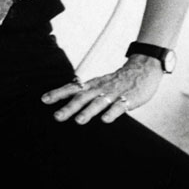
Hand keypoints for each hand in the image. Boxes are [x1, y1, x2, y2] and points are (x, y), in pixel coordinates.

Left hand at [41, 56, 163, 123]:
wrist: (144, 68)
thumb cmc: (118, 80)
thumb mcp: (99, 84)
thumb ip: (85, 93)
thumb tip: (66, 102)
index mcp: (92, 85)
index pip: (72, 88)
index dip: (58, 93)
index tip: (44, 99)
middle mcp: (100, 88)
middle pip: (82, 98)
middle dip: (69, 107)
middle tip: (57, 116)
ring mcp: (114, 93)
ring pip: (99, 103)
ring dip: (88, 112)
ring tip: (78, 121)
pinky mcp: (128, 99)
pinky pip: (119, 107)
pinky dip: (112, 113)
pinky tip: (105, 120)